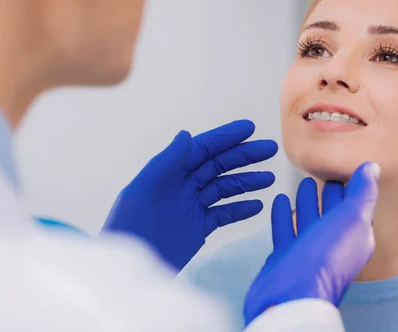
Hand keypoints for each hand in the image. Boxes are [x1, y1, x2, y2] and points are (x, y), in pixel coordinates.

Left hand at [102, 120, 277, 271]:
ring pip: (224, 188)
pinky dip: (240, 209)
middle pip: (218, 165)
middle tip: (269, 149)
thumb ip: (166, 162)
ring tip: (268, 178)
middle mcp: (182, 186)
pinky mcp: (198, 228)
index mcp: (168, 172)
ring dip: (246, 182)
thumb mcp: (142, 190)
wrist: (128, 270)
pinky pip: (223, 214)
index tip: (249, 128)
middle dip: (243, 156)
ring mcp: (192, 207)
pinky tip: (257, 206)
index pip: (202, 149)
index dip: (225, 137)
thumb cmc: (128, 227)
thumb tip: (186, 135)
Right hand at [243, 162, 379, 325]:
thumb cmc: (323, 261)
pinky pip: (284, 229)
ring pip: (307, 219)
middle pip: (330, 212)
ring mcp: (307, 251)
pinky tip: (279, 200)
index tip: (346, 168)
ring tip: (303, 182)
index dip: (351, 186)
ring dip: (305, 201)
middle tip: (323, 173)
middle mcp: (331, 244)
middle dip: (328, 193)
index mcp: (354, 236)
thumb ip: (362, 193)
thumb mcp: (351, 219)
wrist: (291, 293)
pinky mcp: (285, 256)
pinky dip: (282, 214)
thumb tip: (372, 168)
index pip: (354, 205)